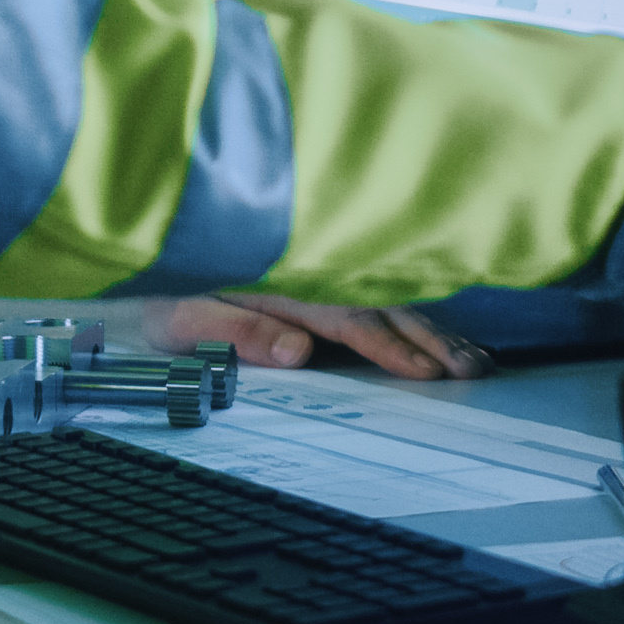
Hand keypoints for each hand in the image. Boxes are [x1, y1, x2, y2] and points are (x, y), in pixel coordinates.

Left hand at [139, 294, 487, 378]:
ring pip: (391, 299)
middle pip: (385, 306)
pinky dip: (416, 315)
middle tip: (473, 372)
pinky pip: (380, 294)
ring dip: (434, 329)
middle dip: (432, 340)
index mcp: (287, 283)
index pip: (352, 319)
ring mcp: (322, 274)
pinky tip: (441, 336)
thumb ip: (242, 331)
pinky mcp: (324, 279)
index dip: (392, 347)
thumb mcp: (188, 317)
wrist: (150, 251)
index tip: (428, 372)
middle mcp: (313, 275)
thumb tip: (300, 353)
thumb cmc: (167, 293)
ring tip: (474, 360)